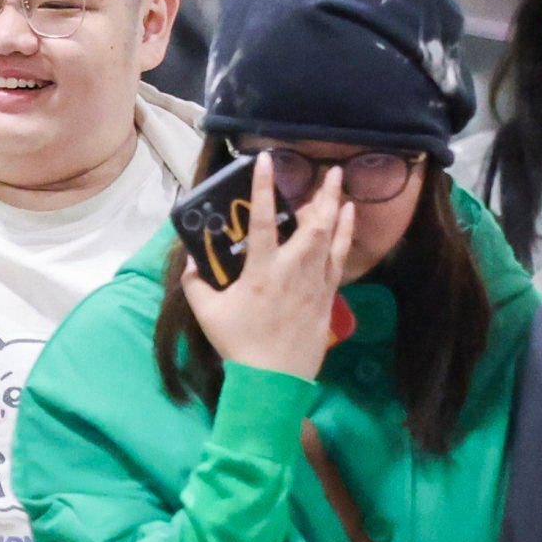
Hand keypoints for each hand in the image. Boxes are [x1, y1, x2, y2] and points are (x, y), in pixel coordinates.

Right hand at [183, 188, 356, 382]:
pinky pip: (339, 259)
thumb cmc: (239, 345)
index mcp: (261, 271)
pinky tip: (349, 221)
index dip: (263, 188)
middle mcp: (292, 270)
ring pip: (331, 239)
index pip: (261, 220)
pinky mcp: (326, 297)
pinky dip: (345, 236)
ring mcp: (314, 283)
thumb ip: (196, 284)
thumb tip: (193, 263)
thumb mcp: (207, 314)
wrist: (272, 380)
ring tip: (342, 187)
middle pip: (313, 225)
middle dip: (323, 195)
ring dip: (337, 210)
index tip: (266, 160)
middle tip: (330, 171)